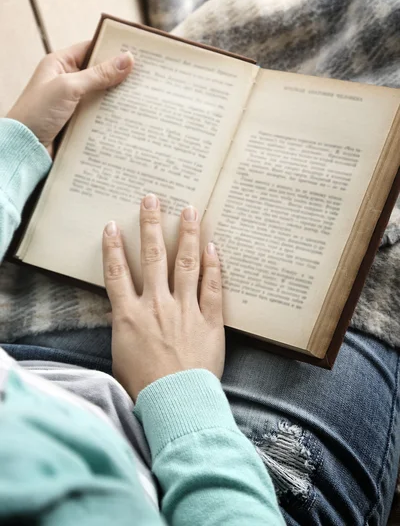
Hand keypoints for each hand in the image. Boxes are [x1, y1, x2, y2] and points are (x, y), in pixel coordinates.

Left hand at [6, 41, 133, 153]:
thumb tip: (127, 59)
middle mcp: (66, 81)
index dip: (112, 49)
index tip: (136, 52)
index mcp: (59, 64)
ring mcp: (72, 103)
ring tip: (142, 97)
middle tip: (145, 77)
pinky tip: (128, 117)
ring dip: (117, 98)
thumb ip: (99, 74)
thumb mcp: (69, 87)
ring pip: (101, 96)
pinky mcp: (77, 122)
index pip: (91, 49)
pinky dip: (111, 116)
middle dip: (120, 76)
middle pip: (99, 73)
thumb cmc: (37, 113)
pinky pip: (99, 115)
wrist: (24, 148)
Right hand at [102, 194, 224, 399]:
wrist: (175, 403)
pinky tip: (213, 246)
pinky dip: (213, 266)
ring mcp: (184, 310)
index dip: (113, 247)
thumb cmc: (144, 387)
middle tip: (151, 199)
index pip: (117, 273)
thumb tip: (126, 311)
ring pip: (186, 264)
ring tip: (189, 210)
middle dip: (151, 225)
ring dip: (187, 234)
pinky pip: (212, 287)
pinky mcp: (209, 320)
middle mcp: (156, 305)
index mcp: (130, 315)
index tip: (113, 225)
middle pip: (152, 256)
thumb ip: (125, 327)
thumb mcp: (121, 354)